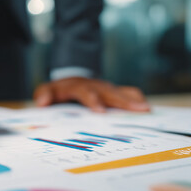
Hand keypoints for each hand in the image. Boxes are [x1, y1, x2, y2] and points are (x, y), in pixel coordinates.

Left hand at [34, 77, 149, 111]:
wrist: (70, 79)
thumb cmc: (58, 89)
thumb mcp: (46, 90)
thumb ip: (44, 94)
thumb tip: (42, 103)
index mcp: (78, 86)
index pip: (86, 92)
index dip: (93, 100)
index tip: (100, 111)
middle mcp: (95, 86)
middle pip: (110, 92)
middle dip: (123, 101)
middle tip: (138, 110)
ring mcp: (106, 88)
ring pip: (121, 92)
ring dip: (134, 100)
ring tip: (147, 110)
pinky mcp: (113, 92)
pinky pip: (128, 93)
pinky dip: (137, 99)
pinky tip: (148, 110)